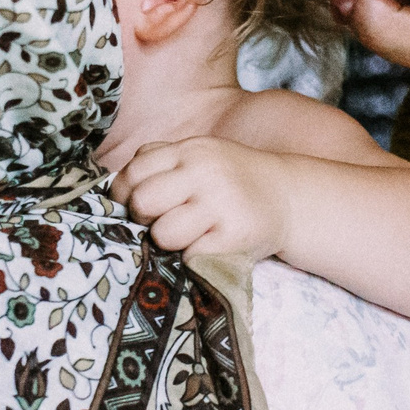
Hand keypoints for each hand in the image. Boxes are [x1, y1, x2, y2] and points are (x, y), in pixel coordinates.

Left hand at [109, 138, 290, 259]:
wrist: (290, 198)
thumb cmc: (233, 182)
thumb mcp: (200, 157)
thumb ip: (161, 163)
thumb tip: (118, 192)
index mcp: (190, 150)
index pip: (134, 171)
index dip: (126, 195)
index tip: (140, 207)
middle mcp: (204, 172)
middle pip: (143, 202)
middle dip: (144, 219)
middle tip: (162, 222)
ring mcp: (220, 203)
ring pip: (163, 233)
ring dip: (169, 243)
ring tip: (189, 236)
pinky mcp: (234, 235)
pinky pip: (190, 256)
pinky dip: (194, 258)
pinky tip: (210, 247)